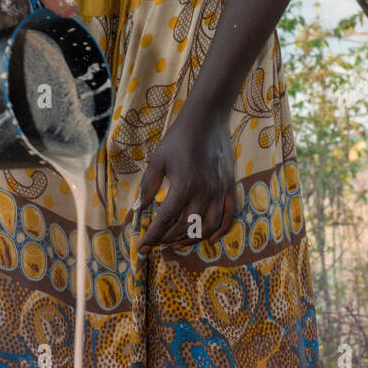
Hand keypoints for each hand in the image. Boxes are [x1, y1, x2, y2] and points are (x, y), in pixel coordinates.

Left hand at [136, 111, 237, 255]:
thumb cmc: (178, 138)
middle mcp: (203, 192)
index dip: (152, 236)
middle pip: (186, 227)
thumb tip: (138, 209)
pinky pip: (229, 216)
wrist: (206, 120)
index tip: (142, 247)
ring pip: (207, 226)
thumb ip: (148, 186)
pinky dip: (220, 231)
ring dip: (191, 239)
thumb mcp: (157, 160)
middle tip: (157, 243)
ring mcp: (219, 191)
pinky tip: (209, 239)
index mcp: (183, 186)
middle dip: (168, 240)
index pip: (165, 220)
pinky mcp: (230, 187)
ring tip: (176, 243)